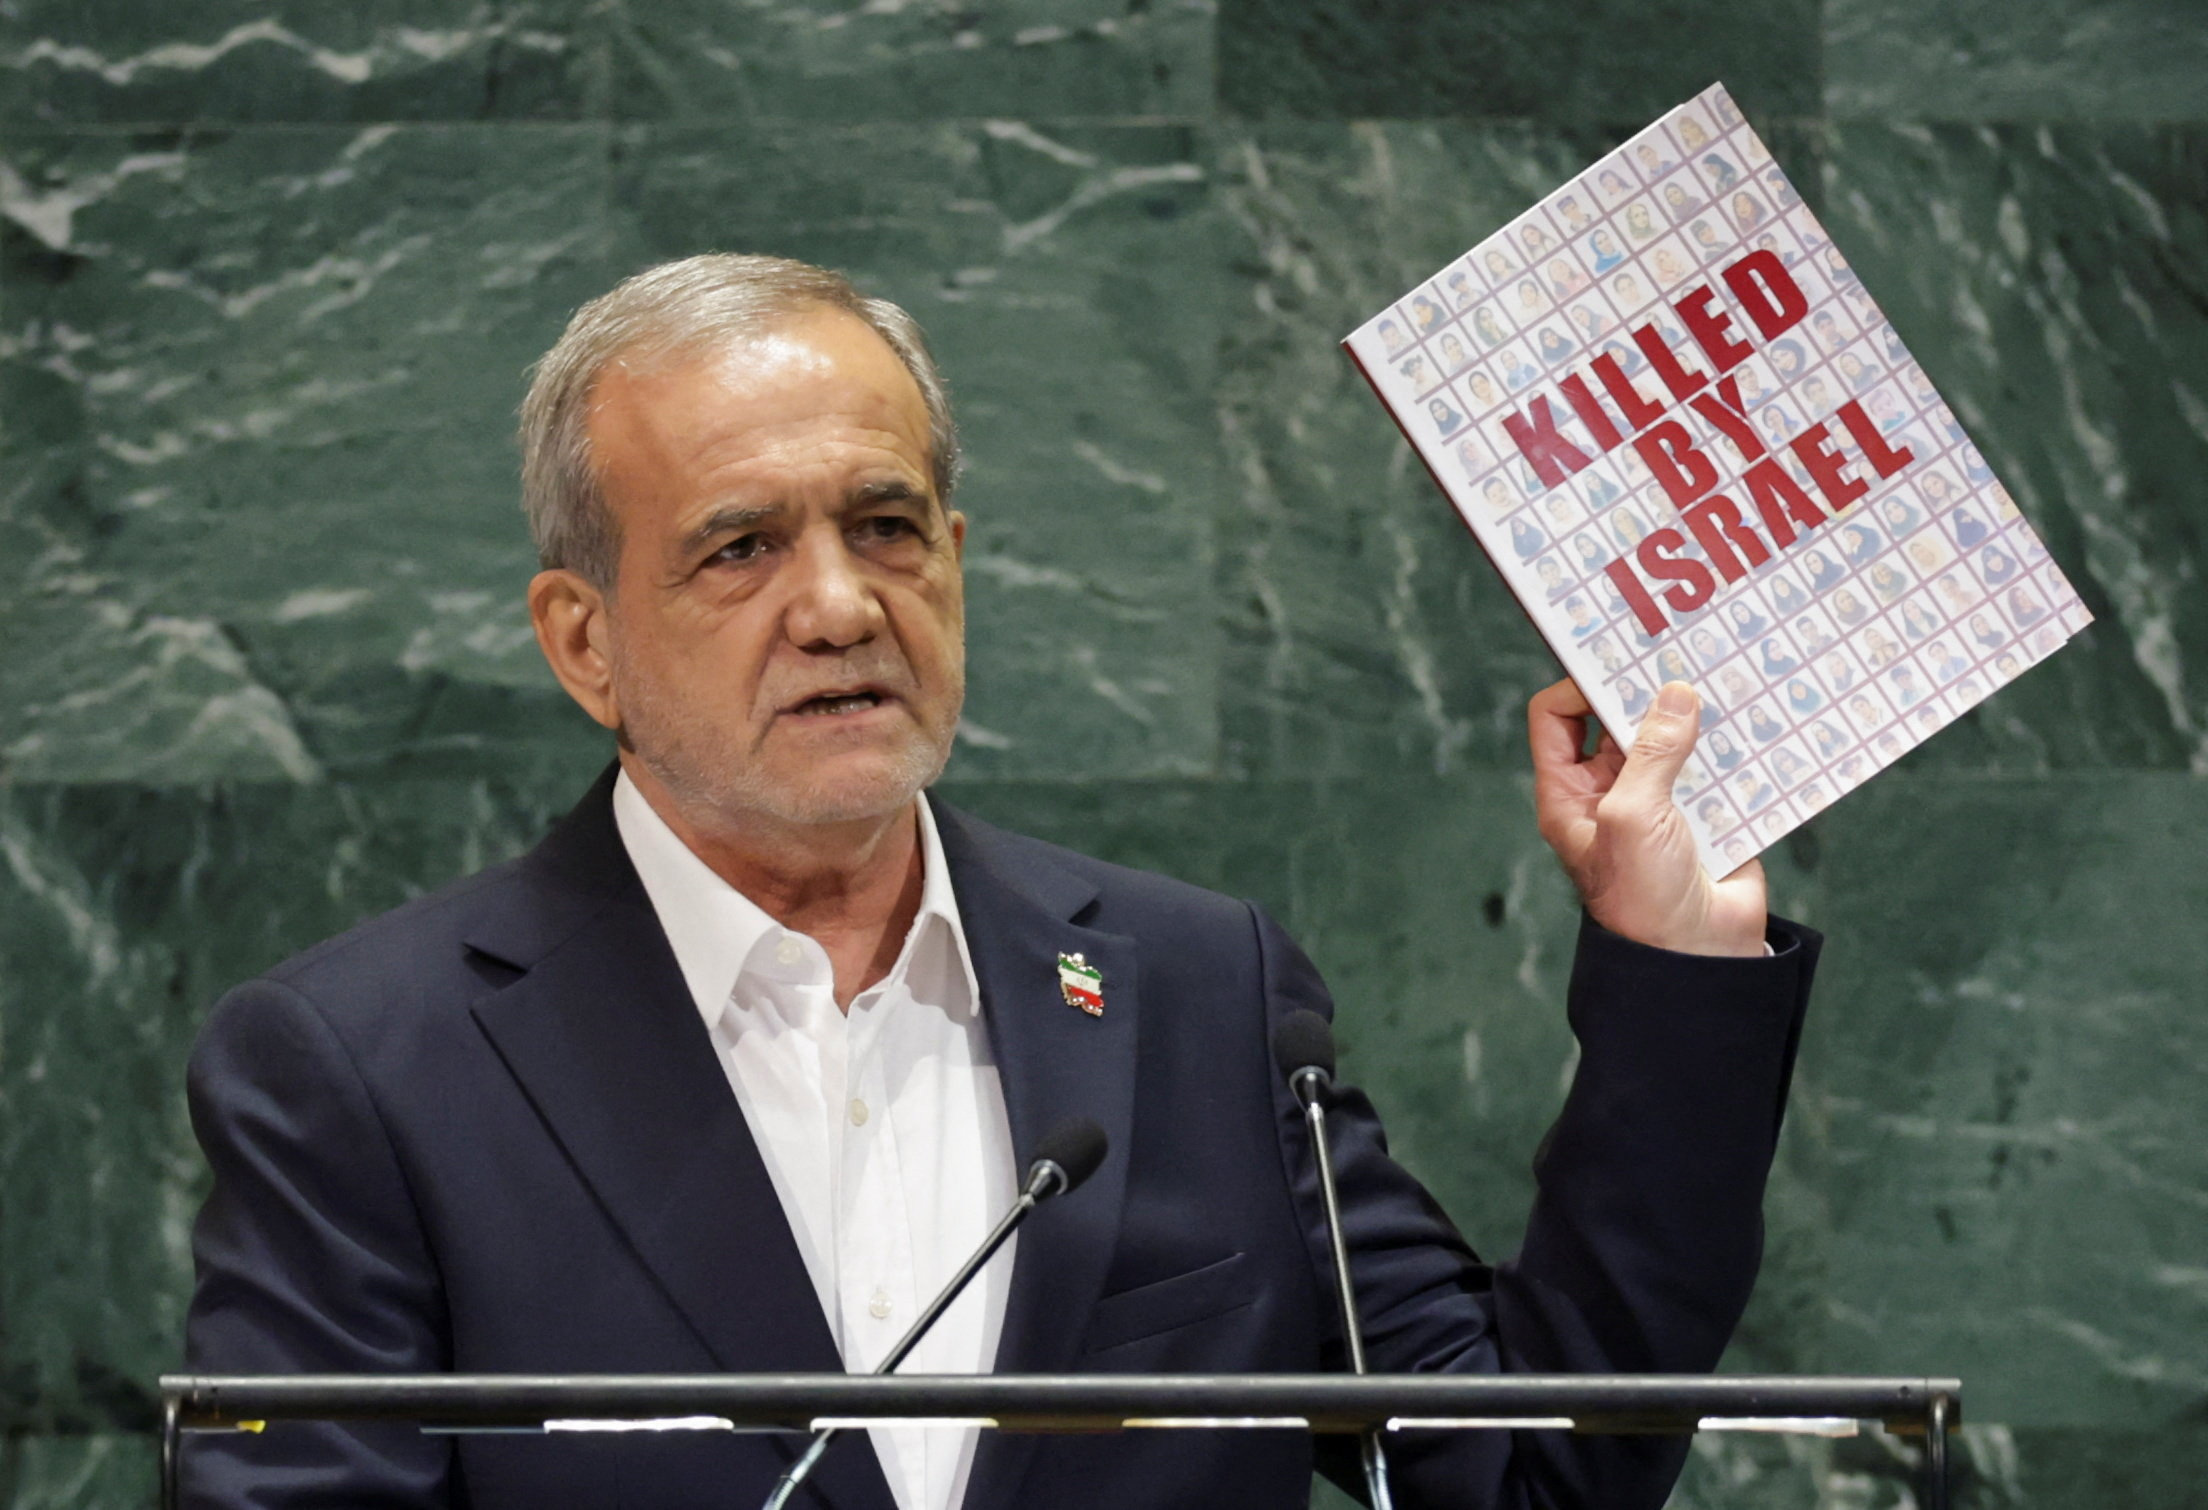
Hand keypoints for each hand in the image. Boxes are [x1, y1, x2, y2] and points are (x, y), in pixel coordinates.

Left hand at [1527, 677, 1766, 956]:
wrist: (1700, 957)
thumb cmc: (1644, 896)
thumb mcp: (1633, 815)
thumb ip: (1653, 752)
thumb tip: (1675, 694)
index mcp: (1570, 793)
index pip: (1556, 719)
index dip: (1580, 686)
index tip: (1621, 663)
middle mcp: (1611, 792)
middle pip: (1620, 721)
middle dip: (1648, 690)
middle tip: (1682, 652)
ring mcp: (1661, 802)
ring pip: (1673, 739)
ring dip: (1696, 713)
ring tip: (1724, 673)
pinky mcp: (1708, 812)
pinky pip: (1717, 765)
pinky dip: (1734, 743)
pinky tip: (1756, 714)